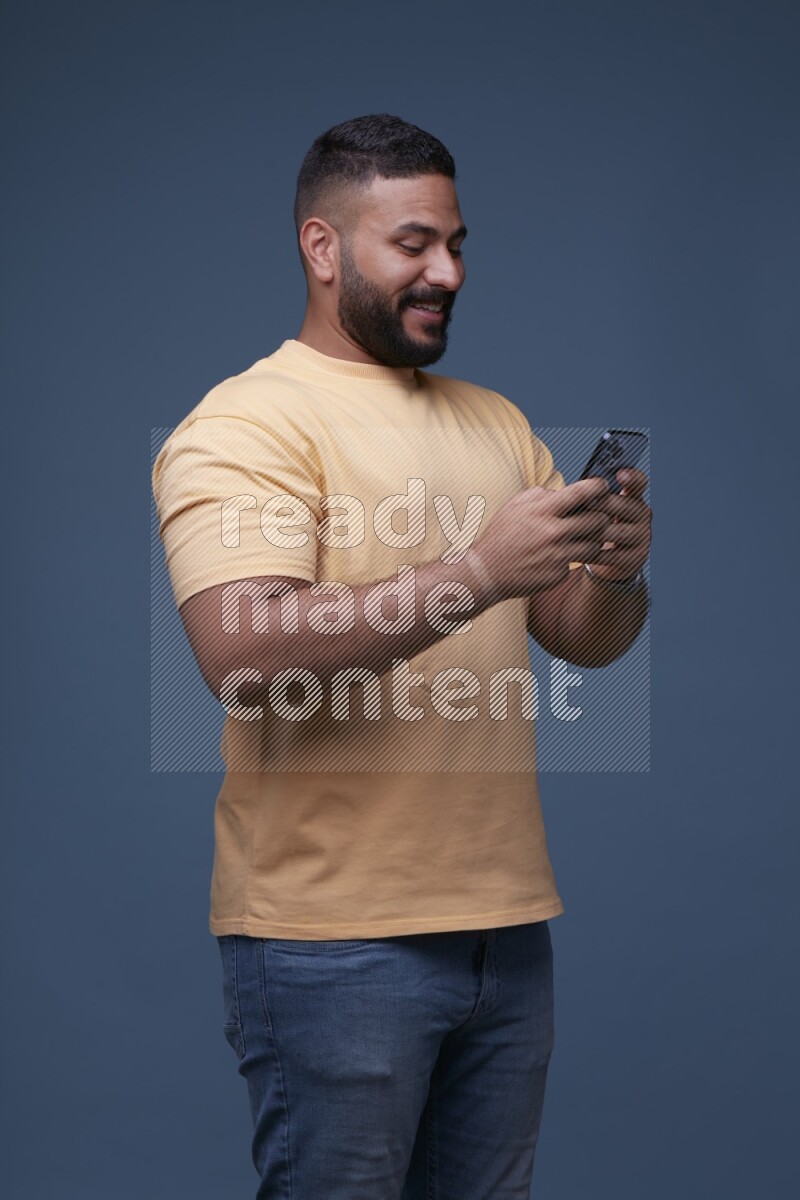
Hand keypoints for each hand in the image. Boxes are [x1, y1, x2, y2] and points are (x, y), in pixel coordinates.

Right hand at [469, 476, 613, 598]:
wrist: (487, 573)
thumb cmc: (500, 537)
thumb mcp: (513, 507)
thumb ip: (540, 495)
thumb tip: (562, 492)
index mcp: (542, 511)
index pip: (581, 493)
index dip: (598, 487)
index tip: (603, 487)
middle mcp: (553, 533)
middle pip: (597, 520)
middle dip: (601, 516)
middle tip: (597, 517)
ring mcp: (558, 556)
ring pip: (594, 544)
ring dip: (592, 540)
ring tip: (581, 538)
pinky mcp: (558, 574)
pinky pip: (576, 562)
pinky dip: (570, 559)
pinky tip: (556, 558)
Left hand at [583, 468, 651, 580]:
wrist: (605, 562)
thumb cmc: (594, 527)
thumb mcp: (596, 510)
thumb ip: (591, 498)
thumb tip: (572, 489)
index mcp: (633, 497)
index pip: (638, 482)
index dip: (631, 477)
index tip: (620, 474)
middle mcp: (642, 514)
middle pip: (625, 505)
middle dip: (603, 503)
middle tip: (585, 503)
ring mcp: (642, 536)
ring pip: (616, 531)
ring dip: (593, 531)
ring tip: (573, 531)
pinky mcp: (636, 558)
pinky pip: (612, 555)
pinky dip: (593, 554)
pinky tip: (576, 553)